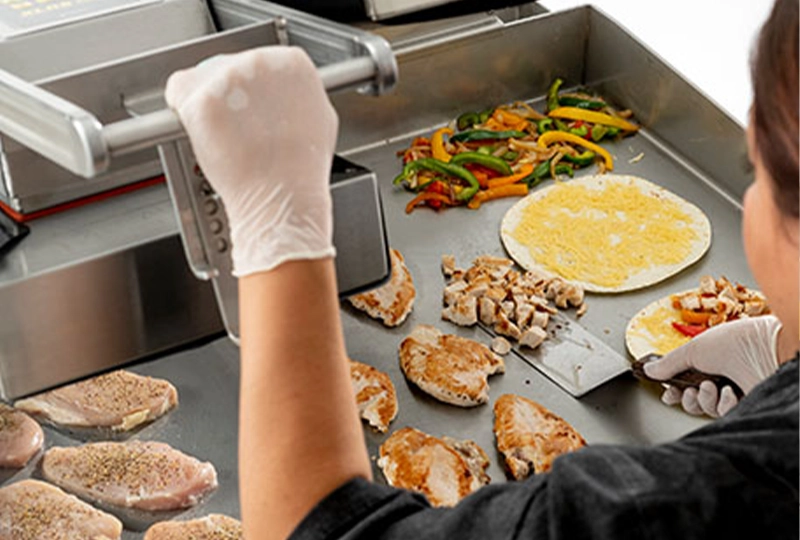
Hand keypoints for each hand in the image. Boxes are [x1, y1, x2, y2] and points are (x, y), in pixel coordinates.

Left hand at [165, 47, 337, 275]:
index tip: (250, 102)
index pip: (258, 58)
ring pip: (201, 79)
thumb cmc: (300, 169)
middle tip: (236, 126)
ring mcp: (229, 81)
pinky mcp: (202, 102)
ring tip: (224, 135)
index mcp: (292, 64)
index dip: (250, 86)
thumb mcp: (317, 119)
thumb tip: (281, 93)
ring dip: (206, 104)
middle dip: (227, 94)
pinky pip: (177, 93)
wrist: (283, 198)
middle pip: (226, 65)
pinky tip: (201, 129)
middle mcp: (261, 64)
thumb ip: (295, 96)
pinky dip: (182, 111)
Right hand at [644, 315, 781, 416]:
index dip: (673, 389)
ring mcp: (733, 392)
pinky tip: (729, 391)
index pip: (685, 381)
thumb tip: (648, 371)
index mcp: (709, 362)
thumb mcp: (692, 349)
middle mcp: (721, 377)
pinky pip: (724, 413)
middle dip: (685, 398)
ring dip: (702, 399)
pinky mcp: (745, 405)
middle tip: (687, 390)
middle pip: (692, 399)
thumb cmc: (735, 342)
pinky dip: (723, 403)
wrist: (766, 350)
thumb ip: (668, 363)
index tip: (667, 392)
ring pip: (706, 408)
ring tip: (710, 386)